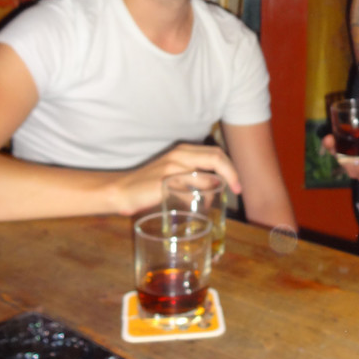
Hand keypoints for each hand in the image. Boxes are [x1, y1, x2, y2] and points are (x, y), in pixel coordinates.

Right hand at [116, 142, 241, 215]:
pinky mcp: (164, 184)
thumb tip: (215, 188)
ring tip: (213, 203)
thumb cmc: (149, 184)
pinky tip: (197, 207)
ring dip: (215, 191)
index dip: (231, 167)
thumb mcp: (173, 172)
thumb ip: (193, 175)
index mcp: (183, 150)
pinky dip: (198, 200)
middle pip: (216, 158)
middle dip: (232, 174)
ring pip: (205, 176)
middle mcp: (179, 155)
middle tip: (237, 190)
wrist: (121, 190)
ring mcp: (172, 168)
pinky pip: (189, 192)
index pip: (216, 152)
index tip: (237, 185)